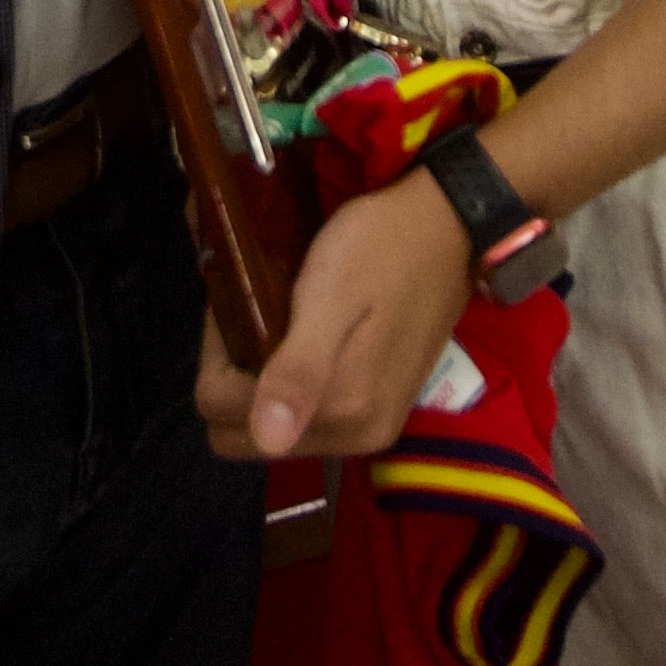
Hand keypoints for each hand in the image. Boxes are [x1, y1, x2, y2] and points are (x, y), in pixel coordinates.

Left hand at [195, 175, 477, 459]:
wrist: (447, 227)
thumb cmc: (381, 249)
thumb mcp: (331, 295)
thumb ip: (300, 370)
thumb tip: (268, 439)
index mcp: (343, 412)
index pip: (224, 413)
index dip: (218, 358)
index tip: (235, 306)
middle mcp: (357, 437)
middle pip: (246, 433)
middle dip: (233, 380)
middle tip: (252, 316)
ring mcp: (372, 429)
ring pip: (275, 427)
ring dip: (261, 383)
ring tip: (276, 322)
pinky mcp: (381, 413)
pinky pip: (308, 417)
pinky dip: (292, 385)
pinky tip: (303, 337)